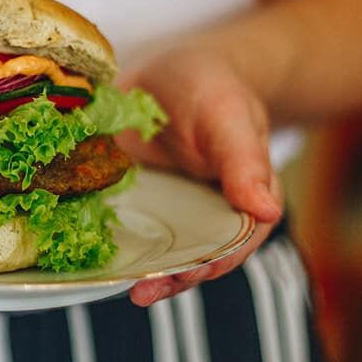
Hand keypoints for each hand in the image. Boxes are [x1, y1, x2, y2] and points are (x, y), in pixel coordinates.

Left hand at [117, 49, 283, 305]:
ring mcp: (172, 214)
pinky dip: (114, 244)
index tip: (189, 275)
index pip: (238, 243)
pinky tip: (95, 255)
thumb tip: (266, 210)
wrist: (170, 71)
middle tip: (143, 290)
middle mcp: (211, 215)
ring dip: (144, 271)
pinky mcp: (137, 205)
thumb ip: (244, 161)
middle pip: (198, 258)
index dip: (214, 263)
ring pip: (162, 252)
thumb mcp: (228, 115)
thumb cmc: (211, 88)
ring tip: (122, 285)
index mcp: (249, 199)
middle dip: (172, 278)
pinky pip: (127, 230)